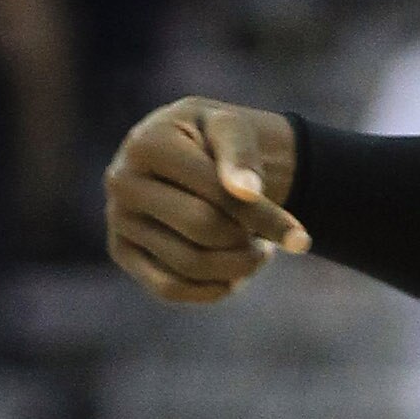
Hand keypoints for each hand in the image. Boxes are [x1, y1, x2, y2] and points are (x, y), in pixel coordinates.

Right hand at [104, 99, 305, 308]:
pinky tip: (236, 276)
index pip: (216, 196)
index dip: (265, 220)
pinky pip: (169, 289)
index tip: (302, 239)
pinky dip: (213, 290)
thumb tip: (245, 191)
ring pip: (189, 265)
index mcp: (146, 144)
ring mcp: (117, 219)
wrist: (194, 151)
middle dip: (247, 238)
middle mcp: (120, 181)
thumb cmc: (218, 139)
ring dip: (237, 266)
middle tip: (265, 236)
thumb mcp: (234, 128)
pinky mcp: (121, 251)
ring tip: (254, 249)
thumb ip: (241, 155)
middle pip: (203, 230)